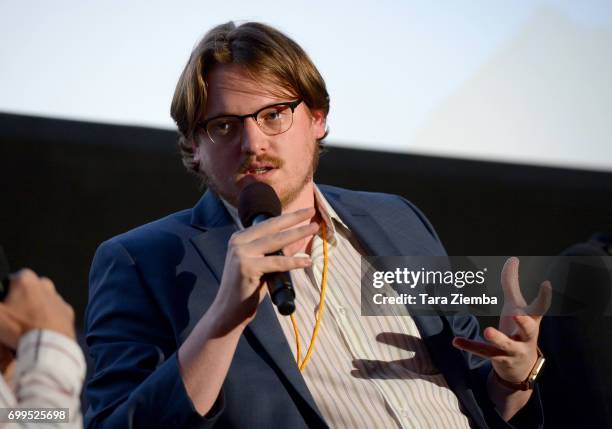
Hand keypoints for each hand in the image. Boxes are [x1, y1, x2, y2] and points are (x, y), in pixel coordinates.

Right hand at [0, 269, 75, 345]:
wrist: (48, 346)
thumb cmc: (20, 329)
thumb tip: (1, 306)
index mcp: (25, 280)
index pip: (11, 279)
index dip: (5, 293)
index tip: (4, 306)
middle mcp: (45, 285)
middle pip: (28, 290)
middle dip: (21, 300)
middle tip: (14, 317)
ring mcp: (58, 298)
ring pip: (43, 300)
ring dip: (35, 309)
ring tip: (27, 326)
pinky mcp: (67, 312)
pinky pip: (55, 313)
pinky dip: (48, 319)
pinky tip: (40, 330)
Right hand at [211, 207, 316, 331]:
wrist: (228, 311)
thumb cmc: (247, 289)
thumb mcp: (262, 265)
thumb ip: (275, 252)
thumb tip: (298, 240)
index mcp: (240, 238)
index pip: (268, 223)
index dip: (288, 217)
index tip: (305, 211)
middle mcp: (238, 242)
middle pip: (272, 227)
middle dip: (294, 218)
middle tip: (311, 211)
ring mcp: (241, 253)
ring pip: (276, 241)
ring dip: (298, 234)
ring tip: (313, 228)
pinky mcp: (246, 267)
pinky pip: (277, 263)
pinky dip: (294, 262)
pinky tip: (306, 261)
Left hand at [452, 257, 551, 383]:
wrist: (521, 367)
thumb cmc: (518, 329)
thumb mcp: (516, 306)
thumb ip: (512, 283)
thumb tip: (512, 258)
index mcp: (531, 320)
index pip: (540, 308)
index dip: (544, 296)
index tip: (546, 283)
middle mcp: (526, 336)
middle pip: (529, 329)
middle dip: (525, 322)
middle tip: (517, 313)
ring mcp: (513, 350)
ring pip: (506, 345)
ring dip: (497, 338)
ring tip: (486, 330)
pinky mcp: (499, 359)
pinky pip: (484, 353)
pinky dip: (470, 346)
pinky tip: (456, 341)